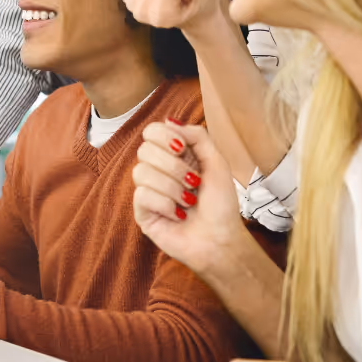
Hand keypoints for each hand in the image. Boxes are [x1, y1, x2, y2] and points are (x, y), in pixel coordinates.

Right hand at [132, 120, 247, 275]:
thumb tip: (169, 121)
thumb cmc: (221, 205)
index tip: (183, 150)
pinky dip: (166, 204)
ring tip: (188, 202)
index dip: (165, 136)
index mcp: (174, 155)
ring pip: (141, 172)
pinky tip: (178, 215)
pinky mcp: (142, 212)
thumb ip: (197, 136)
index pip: (152, 131)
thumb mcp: (217, 162)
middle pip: (144, 149)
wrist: (221, 239)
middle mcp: (158, 170)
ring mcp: (148, 191)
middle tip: (193, 181)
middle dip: (173, 166)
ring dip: (172, 187)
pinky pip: (142, 195)